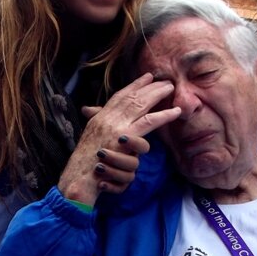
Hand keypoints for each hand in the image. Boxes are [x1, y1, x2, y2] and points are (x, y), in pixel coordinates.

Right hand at [57, 73, 180, 205]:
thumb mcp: (90, 141)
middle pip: (131, 97)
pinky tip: (176, 111)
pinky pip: (149, 122)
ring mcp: (117, 126)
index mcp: (99, 118)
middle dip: (148, 87)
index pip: (118, 97)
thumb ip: (98, 129)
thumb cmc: (84, 165)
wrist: (80, 176)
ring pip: (140, 104)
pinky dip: (164, 115)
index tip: (146, 78)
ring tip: (171, 88)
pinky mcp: (126, 136)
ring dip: (157, 95)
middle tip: (163, 80)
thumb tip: (95, 119)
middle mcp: (107, 118)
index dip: (133, 86)